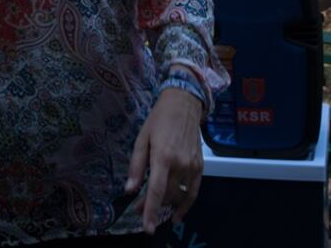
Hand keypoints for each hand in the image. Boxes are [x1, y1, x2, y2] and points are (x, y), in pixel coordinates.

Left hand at [125, 86, 203, 232]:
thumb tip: (130, 190)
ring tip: (155, 210)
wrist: (184, 104)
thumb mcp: (141, 139)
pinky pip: (194, 191)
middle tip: (138, 209)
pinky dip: (187, 205)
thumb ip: (136, 166)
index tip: (147, 227)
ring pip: (179, 195)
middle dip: (152, 207)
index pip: (156, 191)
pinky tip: (178, 213)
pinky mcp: (200, 166)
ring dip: (167, 206)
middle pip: (167, 195)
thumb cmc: (159, 120)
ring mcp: (192, 166)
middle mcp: (180, 164)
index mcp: (163, 156)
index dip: (151, 211)